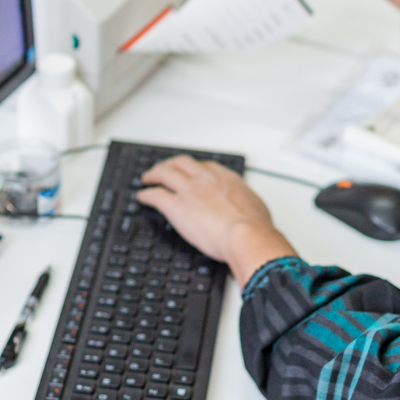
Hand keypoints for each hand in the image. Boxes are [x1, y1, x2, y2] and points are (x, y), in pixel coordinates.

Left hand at [137, 156, 296, 286]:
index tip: (189, 171)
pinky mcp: (176, 206)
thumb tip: (249, 209)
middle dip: (170, 164)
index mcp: (225, 179)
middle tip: (164, 169)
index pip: (204, 166)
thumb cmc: (255, 227)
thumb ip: (247, 203)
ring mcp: (189, 190)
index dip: (193, 167)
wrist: (247, 236)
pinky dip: (146, 195)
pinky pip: (155, 196)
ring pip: (164, 173)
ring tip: (148, 178)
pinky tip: (142, 197)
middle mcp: (206, 179)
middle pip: (181, 163)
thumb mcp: (256, 207)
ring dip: (154, 174)